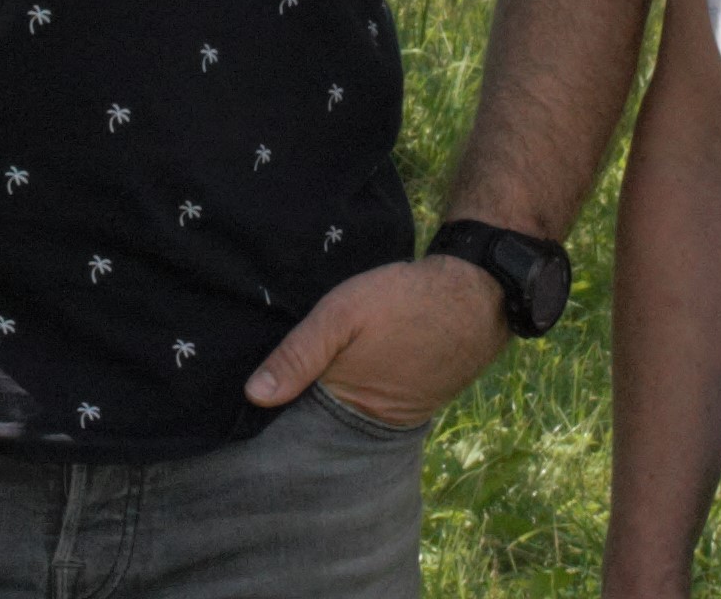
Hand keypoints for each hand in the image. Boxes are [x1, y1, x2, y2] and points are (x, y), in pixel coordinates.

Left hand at [242, 254, 506, 427]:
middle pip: (322, 422)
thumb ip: (298, 354)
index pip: (298, 426)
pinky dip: (357, 388)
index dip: (273, 412)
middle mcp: (372, 423)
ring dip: (328, 396)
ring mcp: (397, 413)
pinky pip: (373, 400)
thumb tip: (253, 397)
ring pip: (348, 411)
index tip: (245, 400)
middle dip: (298, 406)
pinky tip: (346, 366)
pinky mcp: (414, 397)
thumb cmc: (403, 302)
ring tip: (298, 371)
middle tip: (265, 379)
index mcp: (349, 409)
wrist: (475, 293)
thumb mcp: (341, 315)